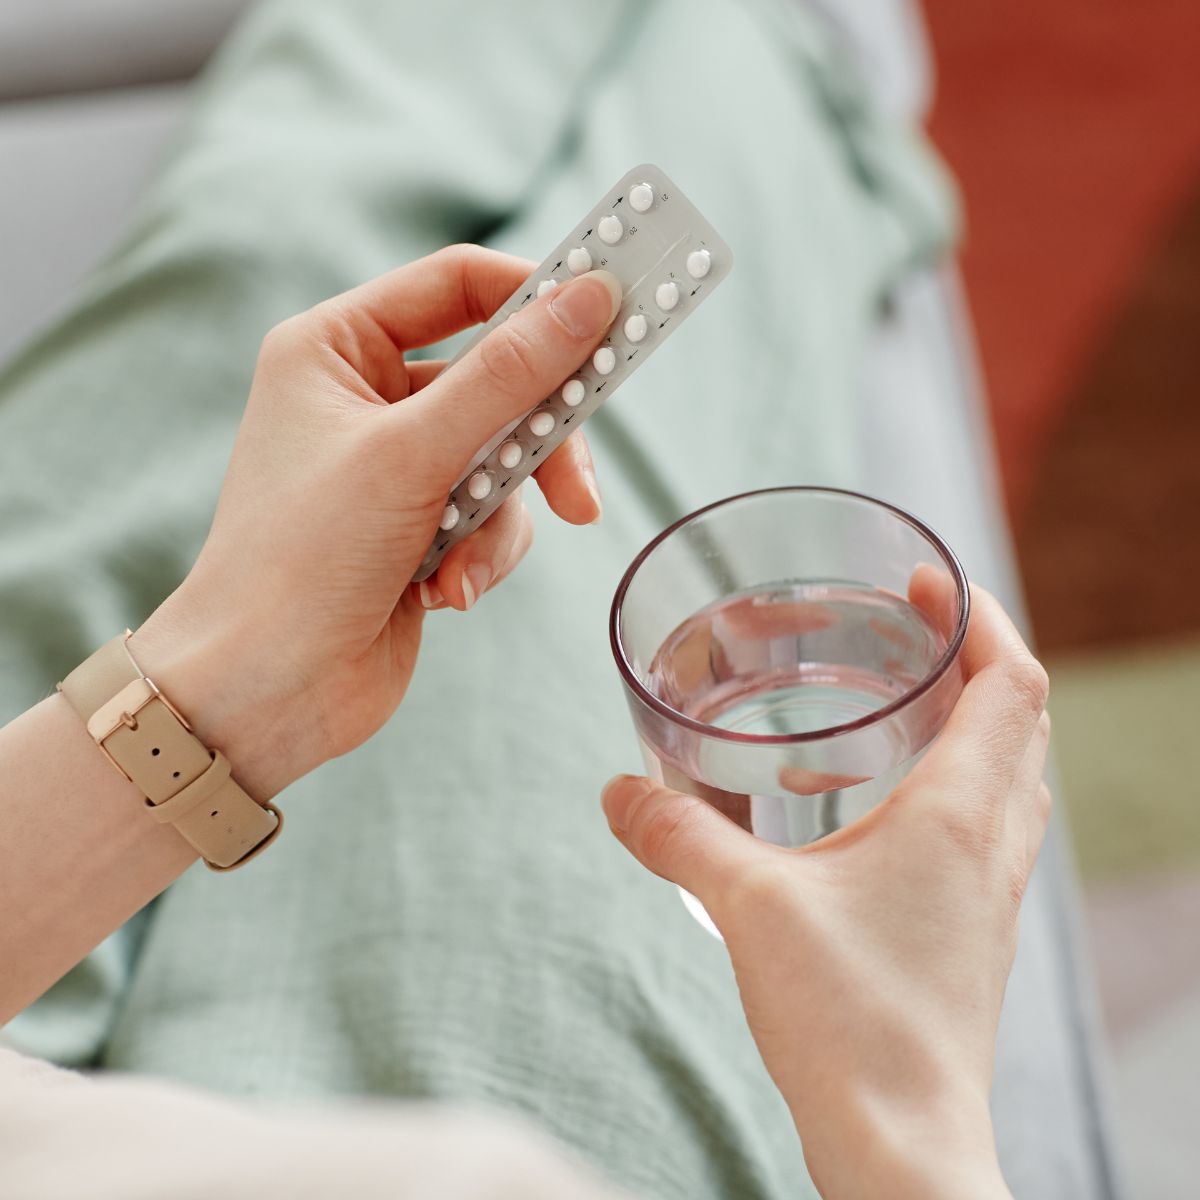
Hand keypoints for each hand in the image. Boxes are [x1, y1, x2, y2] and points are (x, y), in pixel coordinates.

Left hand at [132, 245, 621, 799]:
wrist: (266, 690)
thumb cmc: (302, 558)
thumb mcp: (411, 453)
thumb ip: (508, 376)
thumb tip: (589, 299)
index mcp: (336, 348)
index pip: (458, 284)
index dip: (536, 295)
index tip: (610, 315)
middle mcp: (367, 397)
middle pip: (500, 380)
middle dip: (536, 443)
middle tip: (578, 489)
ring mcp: (397, 467)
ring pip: (507, 459)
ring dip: (499, 521)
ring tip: (464, 568)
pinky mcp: (422, 527)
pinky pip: (494, 518)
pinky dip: (483, 558)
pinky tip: (444, 596)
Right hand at [601, 575, 1049, 1199]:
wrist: (900, 1137)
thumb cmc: (849, 1019)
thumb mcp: (748, 906)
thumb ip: (679, 837)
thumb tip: (618, 794)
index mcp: (960, 812)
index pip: (1011, 681)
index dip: (979, 616)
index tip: (925, 583)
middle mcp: (993, 842)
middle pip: (1021, 719)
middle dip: (976, 657)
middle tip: (909, 628)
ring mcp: (991, 889)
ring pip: (1012, 773)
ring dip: (975, 720)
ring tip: (903, 698)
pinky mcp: (973, 928)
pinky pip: (989, 825)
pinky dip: (957, 783)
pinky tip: (884, 803)